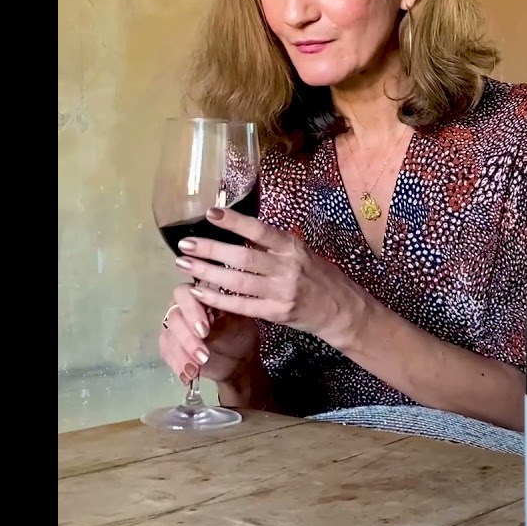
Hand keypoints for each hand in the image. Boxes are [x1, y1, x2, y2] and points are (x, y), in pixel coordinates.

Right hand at [158, 282, 258, 385]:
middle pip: (174, 316)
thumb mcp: (240, 323)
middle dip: (187, 338)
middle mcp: (182, 307)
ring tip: (196, 369)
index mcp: (201, 295)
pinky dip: (178, 365)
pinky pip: (167, 353)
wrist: (239, 361)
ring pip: (169, 336)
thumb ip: (225, 311)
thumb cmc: (241, 335)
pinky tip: (188, 376)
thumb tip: (213, 301)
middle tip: (203, 355)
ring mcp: (174, 327)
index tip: (204, 331)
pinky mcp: (171, 346)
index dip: (191, 311)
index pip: (185, 293)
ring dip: (182, 354)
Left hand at [172, 207, 366, 347]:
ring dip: (207, 273)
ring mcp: (281, 292)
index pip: (259, 230)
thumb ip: (275, 244)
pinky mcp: (276, 312)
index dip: (234, 221)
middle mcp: (287, 268)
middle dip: (210, 250)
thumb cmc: (321, 276)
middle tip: (184, 244)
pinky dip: (218, 299)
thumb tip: (241, 229)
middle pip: (242, 257)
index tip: (210, 213)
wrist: (342, 310)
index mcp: (293, 247)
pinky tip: (200, 293)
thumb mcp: (303, 252)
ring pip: (237, 282)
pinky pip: (242, 306)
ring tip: (184, 265)